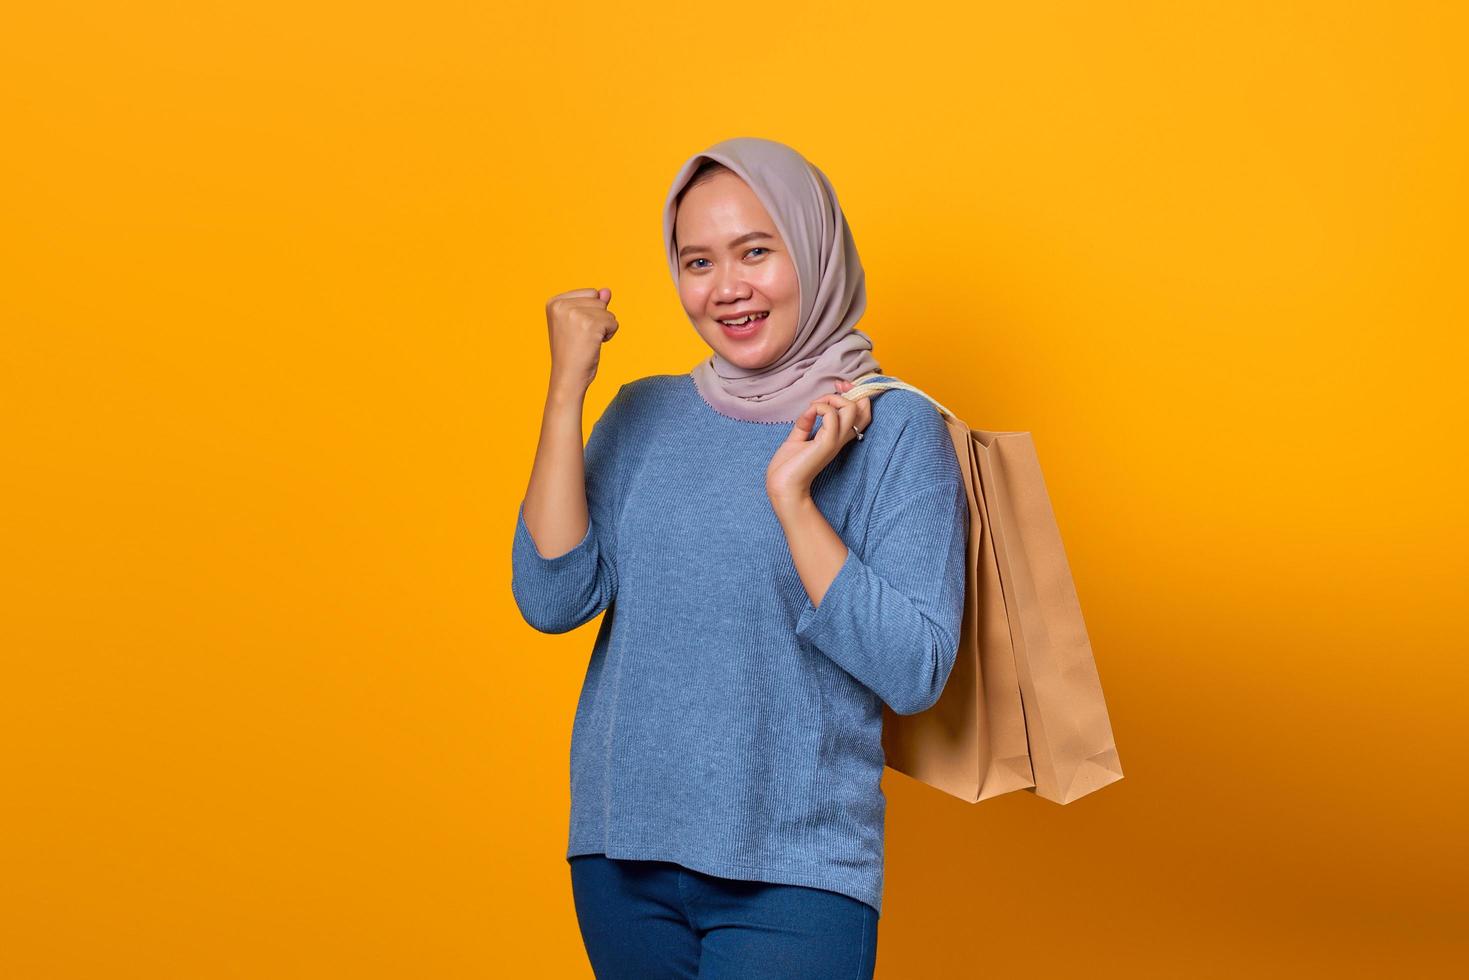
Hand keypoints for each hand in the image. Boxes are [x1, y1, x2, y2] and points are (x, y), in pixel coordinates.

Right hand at [545, 287, 618, 394]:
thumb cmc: (572, 352)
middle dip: (598, 318)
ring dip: (604, 327)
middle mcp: (562, 305)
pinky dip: (610, 334)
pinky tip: (595, 345)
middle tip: (582, 337)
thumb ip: (592, 303)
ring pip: (607, 311)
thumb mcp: (579, 322)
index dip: (590, 312)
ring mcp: (575, 314)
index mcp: (554, 302)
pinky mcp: (590, 324)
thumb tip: (607, 291)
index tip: (576, 329)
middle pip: (598, 299)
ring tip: (587, 341)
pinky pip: (613, 322)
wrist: (568, 377)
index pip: (590, 292)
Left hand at [765, 379, 872, 507]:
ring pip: (851, 409)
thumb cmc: (788, 467)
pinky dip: (820, 407)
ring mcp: (835, 441)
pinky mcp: (826, 444)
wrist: (782, 486)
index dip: (853, 395)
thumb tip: (811, 409)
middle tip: (831, 390)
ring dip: (832, 399)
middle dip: (849, 391)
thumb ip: (806, 424)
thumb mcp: (798, 438)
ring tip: (816, 406)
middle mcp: (841, 438)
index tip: (837, 387)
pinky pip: (831, 416)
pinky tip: (809, 413)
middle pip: (864, 409)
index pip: (861, 413)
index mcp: (837, 437)